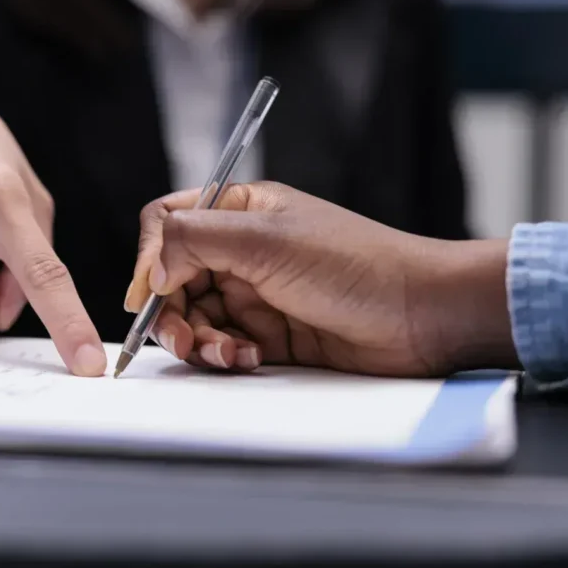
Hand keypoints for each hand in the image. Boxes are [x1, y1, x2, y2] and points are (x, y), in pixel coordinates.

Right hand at [125, 182, 517, 376]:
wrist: (421, 317)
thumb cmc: (357, 266)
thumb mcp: (268, 241)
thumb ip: (196, 241)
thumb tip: (149, 267)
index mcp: (241, 209)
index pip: (169, 224)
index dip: (150, 258)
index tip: (146, 295)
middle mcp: (243, 249)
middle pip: (174, 279)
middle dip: (172, 312)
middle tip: (184, 339)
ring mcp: (257, 292)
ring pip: (196, 318)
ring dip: (199, 340)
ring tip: (227, 352)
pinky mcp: (271, 334)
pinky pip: (224, 345)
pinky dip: (226, 355)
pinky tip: (249, 358)